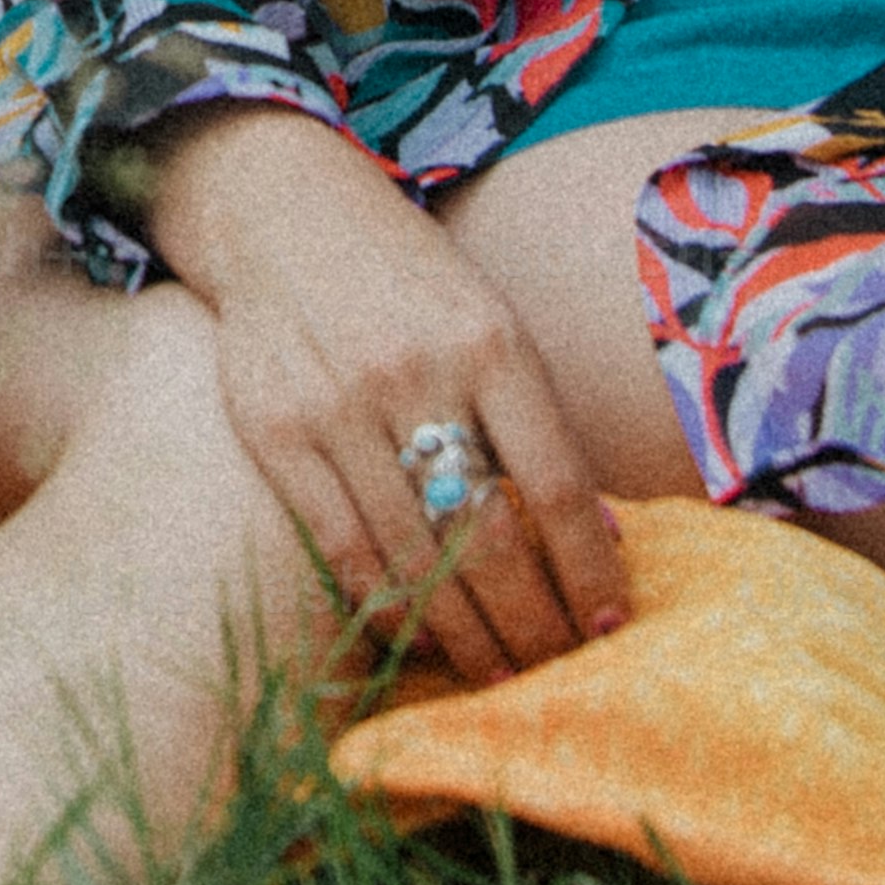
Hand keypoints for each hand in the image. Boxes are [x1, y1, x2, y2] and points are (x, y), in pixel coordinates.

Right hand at [138, 110, 632, 681]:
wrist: (283, 214)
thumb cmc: (410, 282)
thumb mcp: (491, 323)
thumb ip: (539, 422)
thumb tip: (604, 538)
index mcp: (490, 342)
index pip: (556, 484)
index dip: (589, 568)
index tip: (609, 625)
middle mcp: (416, 375)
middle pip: (488, 536)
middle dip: (530, 621)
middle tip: (554, 670)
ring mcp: (339, 408)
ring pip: (413, 556)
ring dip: (463, 631)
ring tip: (496, 670)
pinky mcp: (276, 434)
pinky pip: (341, 548)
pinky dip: (385, 605)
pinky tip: (418, 636)